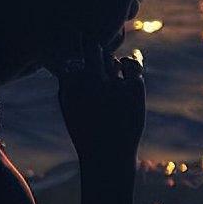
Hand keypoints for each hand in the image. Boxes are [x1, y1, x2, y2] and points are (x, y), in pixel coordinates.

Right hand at [57, 36, 145, 165]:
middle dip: (93, 52)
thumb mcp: (69, 105)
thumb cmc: (84, 130)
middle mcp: (90, 82)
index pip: (72, 51)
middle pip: (92, 48)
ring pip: (111, 59)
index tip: (79, 51)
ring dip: (110, 64)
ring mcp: (113, 85)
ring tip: (109, 80)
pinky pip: (132, 66)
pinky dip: (129, 65)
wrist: (107, 156)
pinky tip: (125, 70)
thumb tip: (77, 50)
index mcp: (70, 86)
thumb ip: (69, 78)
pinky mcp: (134, 89)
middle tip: (95, 62)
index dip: (76, 47)